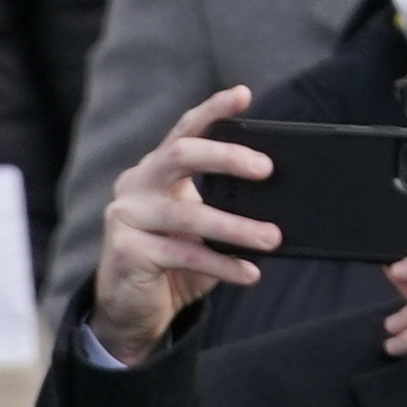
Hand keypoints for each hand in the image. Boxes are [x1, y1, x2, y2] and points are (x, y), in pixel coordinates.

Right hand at [95, 89, 279, 359]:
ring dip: (237, 227)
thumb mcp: (200, 228)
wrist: (131, 311)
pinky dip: (222, 264)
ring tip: (272, 238)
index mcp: (155, 171)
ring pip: (188, 214)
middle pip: (179, 154)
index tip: (243, 95)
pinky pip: (185, 254)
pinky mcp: (127, 252)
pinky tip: (248, 272)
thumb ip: (224, 208)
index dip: (212, 111)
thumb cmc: (172, 263)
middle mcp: (136, 185)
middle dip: (226, 156)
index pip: (184, 131)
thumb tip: (279, 202)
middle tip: (266, 169)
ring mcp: (126, 217)